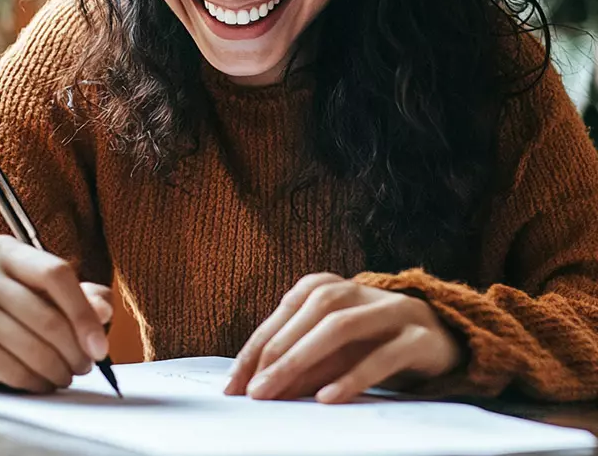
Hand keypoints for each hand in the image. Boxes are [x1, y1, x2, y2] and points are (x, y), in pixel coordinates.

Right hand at [0, 235, 113, 393]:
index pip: (55, 275)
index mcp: (5, 249)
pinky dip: (35, 381)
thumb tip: (103, 311)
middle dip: (74, 349)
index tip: (100, 346)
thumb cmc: (27, 293)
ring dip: (57, 368)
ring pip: (28, 346)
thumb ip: (87, 295)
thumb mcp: (56, 286)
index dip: (83, 313)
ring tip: (70, 373)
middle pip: (44, 315)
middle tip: (87, 365)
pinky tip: (46, 381)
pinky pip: (9, 370)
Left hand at [224, 272, 463, 402]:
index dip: (260, 341)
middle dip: (276, 351)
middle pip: (313, 310)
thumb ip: (304, 361)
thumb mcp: (338, 351)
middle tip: (252, 391)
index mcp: (336, 286)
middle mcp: (363, 290)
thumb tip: (260, 386)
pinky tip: (327, 398)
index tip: (235, 380)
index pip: (289, 307)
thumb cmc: (379, 346)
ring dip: (303, 359)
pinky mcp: (421, 338)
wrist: (448, 344)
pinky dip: (353, 376)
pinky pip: (385, 354)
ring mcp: (394, 310)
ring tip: (275, 393)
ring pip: (342, 325)